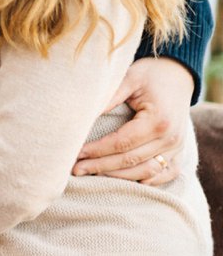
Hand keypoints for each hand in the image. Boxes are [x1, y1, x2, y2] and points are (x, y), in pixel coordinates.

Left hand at [72, 57, 191, 184]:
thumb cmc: (150, 74)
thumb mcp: (129, 78)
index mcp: (158, 120)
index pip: (122, 143)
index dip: (97, 150)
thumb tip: (84, 115)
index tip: (76, 153)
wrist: (178, 75)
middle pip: (131, 161)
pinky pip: (163, 175)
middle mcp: (171, 139)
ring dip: (118, 177)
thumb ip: (109, 97)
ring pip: (145, 173)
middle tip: (76, 169)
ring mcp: (178, 149)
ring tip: (92, 175)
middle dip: (101, 167)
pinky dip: (144, 181)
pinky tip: (123, 181)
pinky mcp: (180, 153)